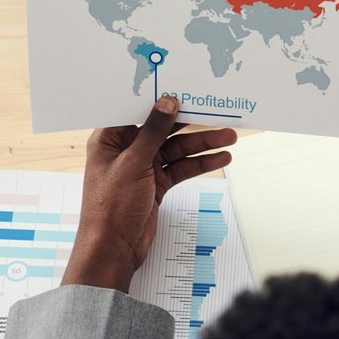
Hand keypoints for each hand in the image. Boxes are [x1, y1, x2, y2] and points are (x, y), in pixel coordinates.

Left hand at [65, 95, 236, 292]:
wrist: (113, 249)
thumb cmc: (110, 207)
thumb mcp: (134, 163)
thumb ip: (153, 131)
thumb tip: (167, 102)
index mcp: (110, 139)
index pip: (137, 110)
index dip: (159, 99)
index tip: (183, 88)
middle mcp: (126, 150)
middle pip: (163, 129)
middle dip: (190, 122)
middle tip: (216, 113)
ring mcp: (143, 167)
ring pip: (177, 149)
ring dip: (202, 144)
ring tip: (229, 137)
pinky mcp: (156, 184)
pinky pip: (181, 168)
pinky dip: (199, 163)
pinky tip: (220, 158)